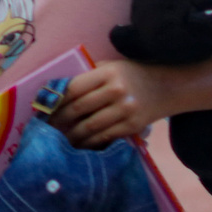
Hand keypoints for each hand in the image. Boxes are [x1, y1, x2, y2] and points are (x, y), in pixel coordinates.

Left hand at [51, 60, 169, 148]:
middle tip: (46, 128)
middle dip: (59, 121)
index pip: (73, 88)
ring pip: (90, 127)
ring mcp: (126, 110)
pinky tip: (79, 145)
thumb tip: (57, 92)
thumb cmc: (133, 75)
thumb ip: (89, 76)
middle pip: (79, 109)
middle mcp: (116, 90)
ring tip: (58, 140)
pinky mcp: (132, 126)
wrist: (168, 87)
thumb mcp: (112, 66)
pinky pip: (104, 137)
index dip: (55, 101)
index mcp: (108, 72)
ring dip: (71, 136)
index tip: (43, 109)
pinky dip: (89, 143)